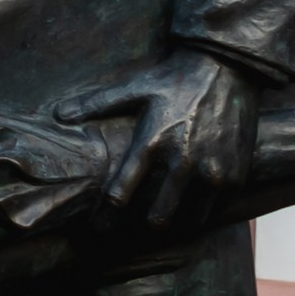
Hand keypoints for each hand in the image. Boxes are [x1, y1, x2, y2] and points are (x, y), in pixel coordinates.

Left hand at [103, 48, 262, 231]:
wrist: (228, 67)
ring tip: (165, 220)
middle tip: (136, 227)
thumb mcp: (136, 87)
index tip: (100, 228)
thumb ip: (97, 103)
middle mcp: (182, 160)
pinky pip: (213, 210)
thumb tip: (59, 114)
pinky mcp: (235, 175)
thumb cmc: (176, 78)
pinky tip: (191, 208)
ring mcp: (212, 170)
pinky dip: (201, 212)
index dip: (107, 216)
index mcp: (151, 141)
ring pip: (188, 220)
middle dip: (144, 224)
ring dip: (175, 222)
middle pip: (157, 217)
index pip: (121, 193)